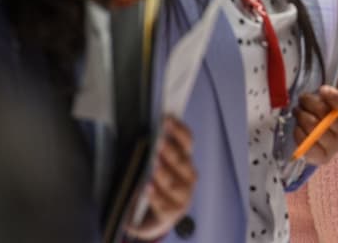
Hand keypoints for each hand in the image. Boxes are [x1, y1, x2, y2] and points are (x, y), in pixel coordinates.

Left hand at [125, 117, 196, 239]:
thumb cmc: (156, 185)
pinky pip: (163, 203)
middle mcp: (189, 177)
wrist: (154, 217)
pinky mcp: (173, 213)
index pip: (188, 142)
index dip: (179, 130)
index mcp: (186, 161)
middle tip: (159, 141)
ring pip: (173, 183)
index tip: (167, 119)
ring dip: (164, 173)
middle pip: (182, 161)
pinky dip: (156, 196)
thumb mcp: (159, 166)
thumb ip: (157, 150)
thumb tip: (149, 130)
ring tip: (154, 165)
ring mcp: (183, 196)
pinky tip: (148, 188)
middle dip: (171, 151)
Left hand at [293, 74, 337, 165]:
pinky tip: (299, 126)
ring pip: (312, 127)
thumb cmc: (332, 106)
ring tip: (299, 110)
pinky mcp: (321, 158)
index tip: (323, 89)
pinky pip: (304, 143)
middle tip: (303, 98)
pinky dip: (298, 132)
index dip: (337, 98)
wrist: (323, 131)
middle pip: (326, 116)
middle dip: (310, 103)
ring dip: (301, 115)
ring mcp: (335, 147)